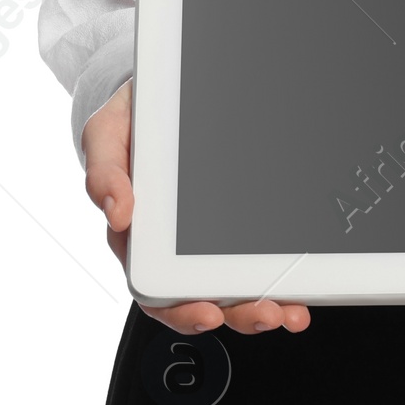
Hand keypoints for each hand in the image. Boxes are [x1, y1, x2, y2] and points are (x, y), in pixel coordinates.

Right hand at [83, 79, 310, 335]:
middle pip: (204, 296)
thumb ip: (103, 172)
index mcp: (140, 234)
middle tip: (266, 312)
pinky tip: (301, 281)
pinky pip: (257, 250)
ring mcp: (205, 233)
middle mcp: (174, 243)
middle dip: (238, 312)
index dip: (182, 310)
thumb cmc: (131, 121)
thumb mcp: (106, 135)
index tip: (208, 313)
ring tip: (290, 308)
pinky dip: (279, 271)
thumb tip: (116, 211)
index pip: (158, 290)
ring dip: (262, 301)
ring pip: (234, 283)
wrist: (159, 92)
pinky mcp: (235, 216)